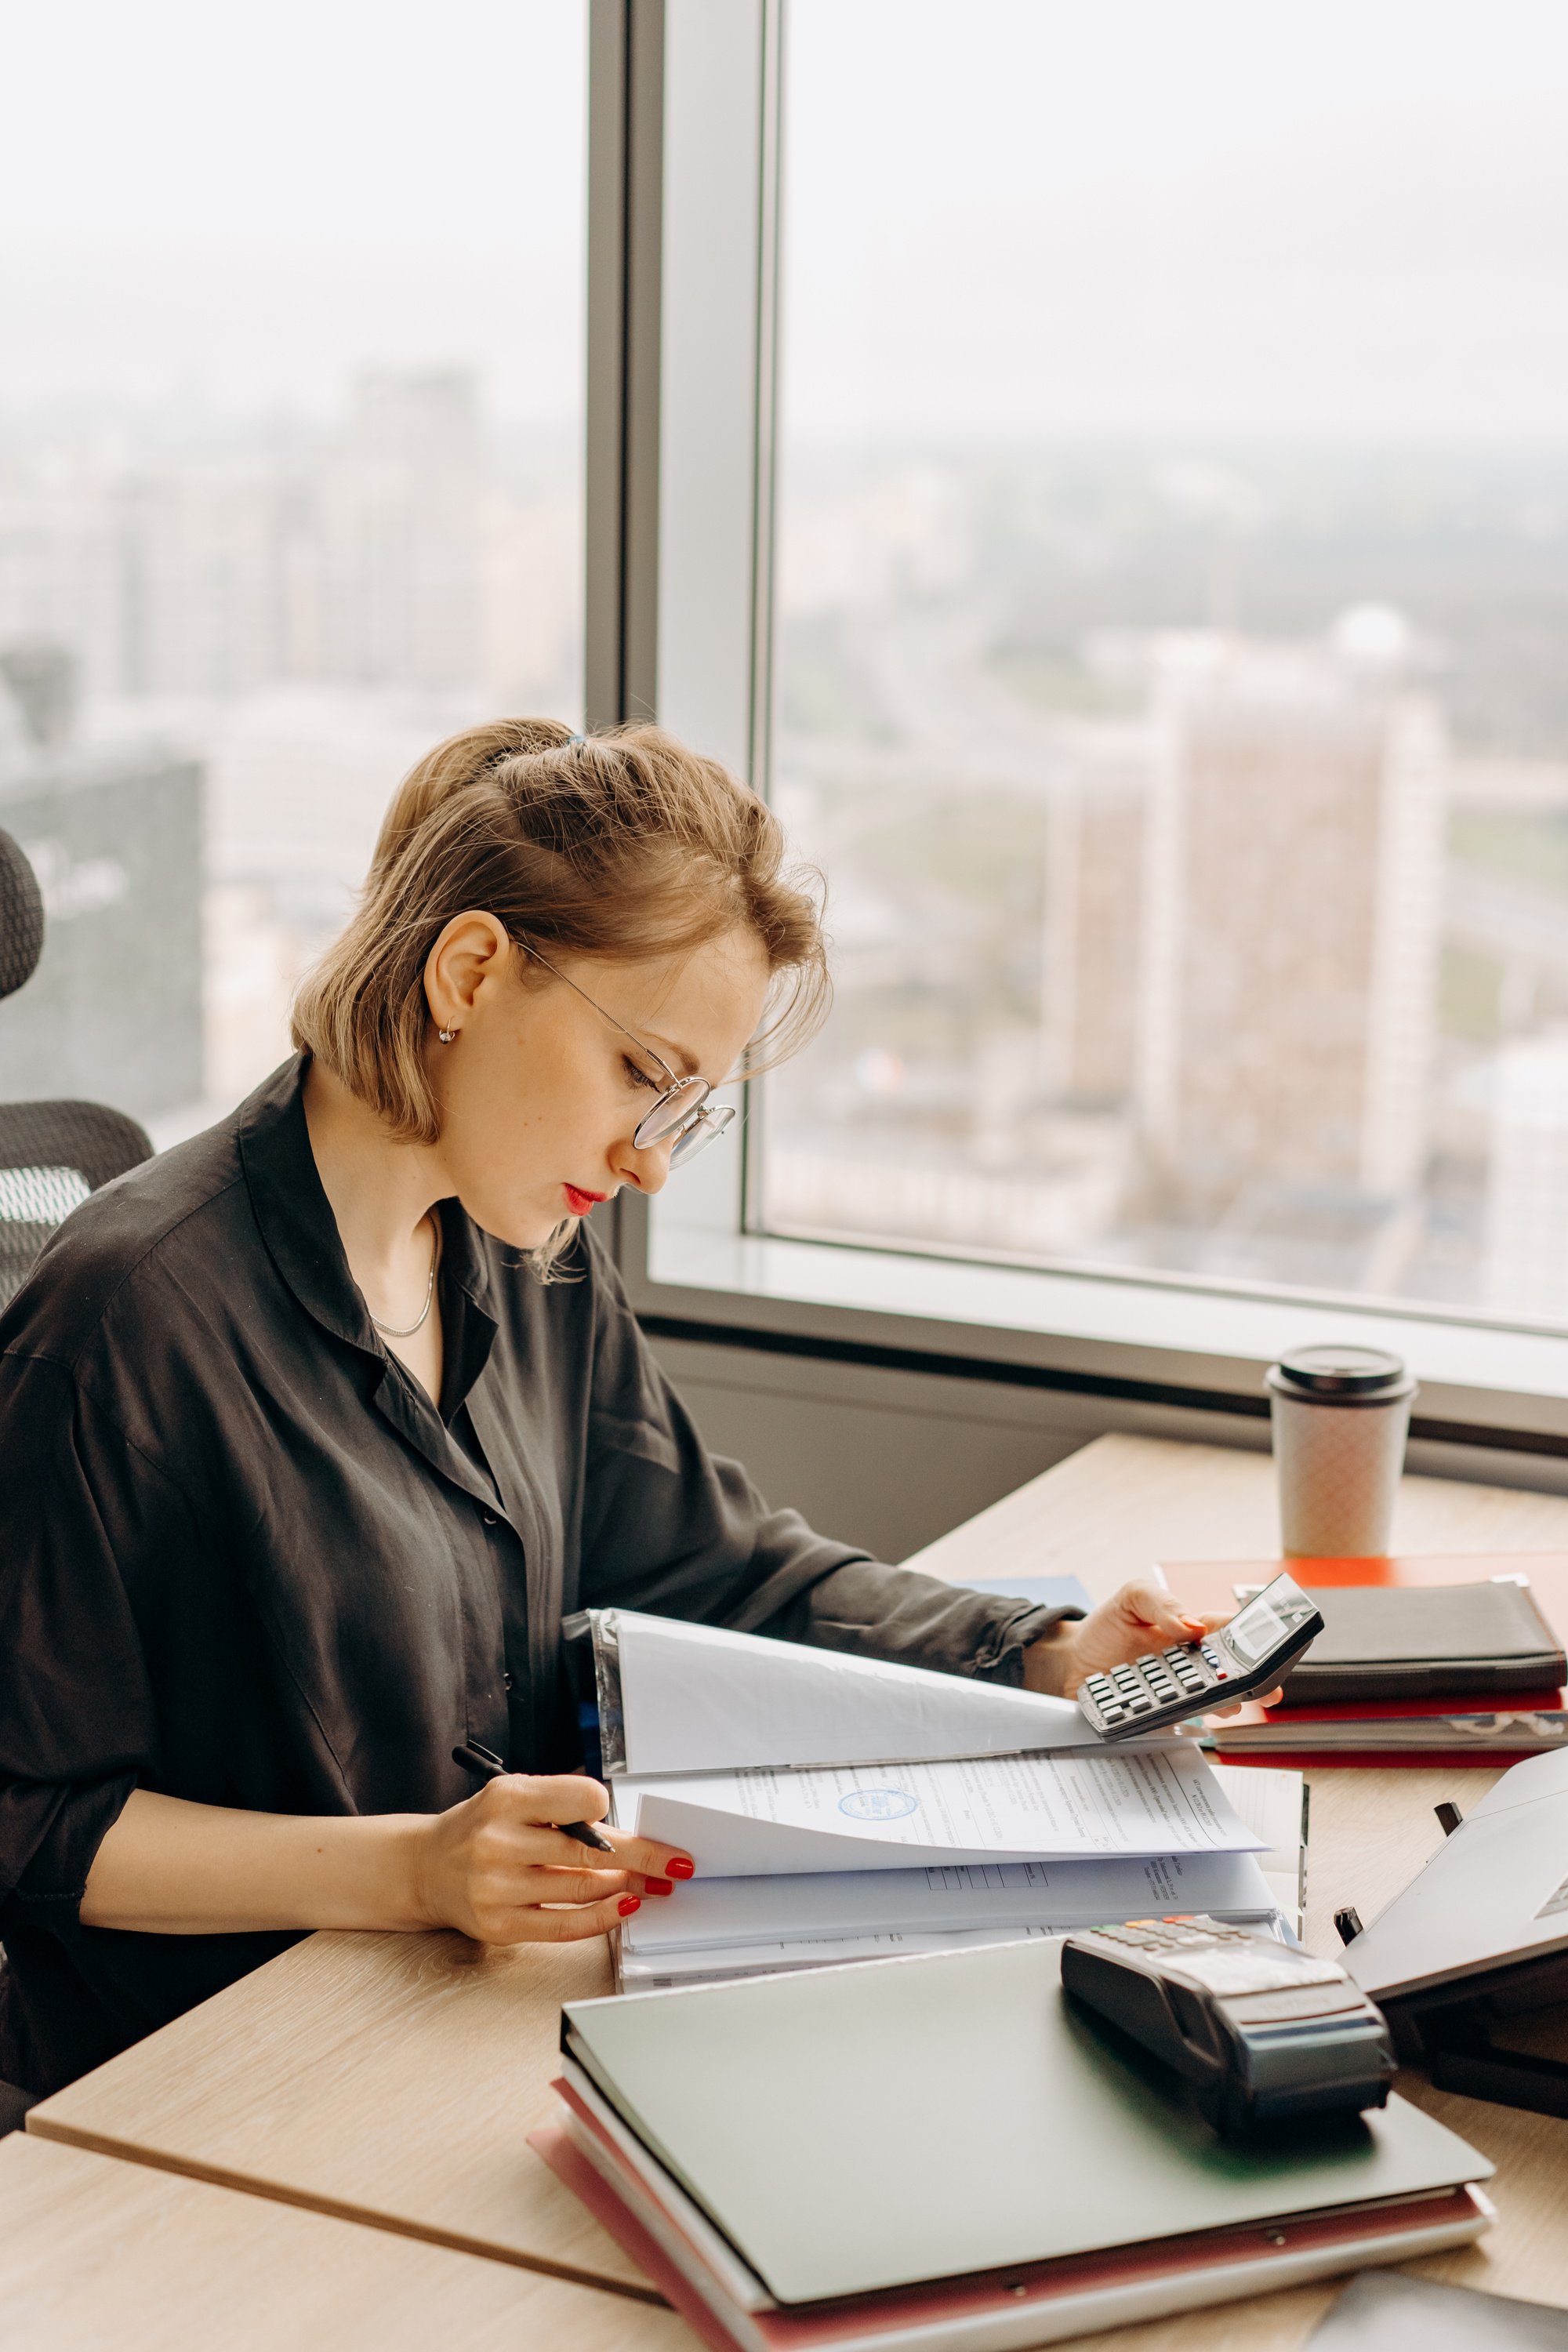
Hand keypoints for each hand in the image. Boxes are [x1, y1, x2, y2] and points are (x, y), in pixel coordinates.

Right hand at [409, 1772, 693, 1944]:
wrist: (426, 1866)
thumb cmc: (482, 1826)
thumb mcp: (515, 1796)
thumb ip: (563, 1805)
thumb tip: (624, 1828)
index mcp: (508, 1799)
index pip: (581, 1799)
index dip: (605, 1808)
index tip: (618, 1815)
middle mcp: (499, 1842)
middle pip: (590, 1851)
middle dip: (642, 1858)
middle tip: (674, 1862)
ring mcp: (498, 1887)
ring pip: (582, 1889)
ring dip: (628, 1887)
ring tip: (653, 1883)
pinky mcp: (500, 1925)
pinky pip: (564, 1926)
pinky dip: (603, 1918)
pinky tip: (625, 1907)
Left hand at [1022, 1582, 1281, 1713]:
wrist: (1071, 1662)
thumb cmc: (1106, 1627)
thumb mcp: (1132, 1598)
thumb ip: (1161, 1602)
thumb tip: (1191, 1625)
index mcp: (1191, 1630)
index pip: (1231, 1632)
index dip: (1253, 1641)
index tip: (1265, 1651)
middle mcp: (1190, 1664)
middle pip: (1232, 1674)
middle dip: (1251, 1682)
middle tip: (1259, 1689)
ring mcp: (1178, 1691)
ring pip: (1214, 1702)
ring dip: (1224, 1705)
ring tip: (1225, 1705)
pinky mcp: (1161, 1715)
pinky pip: (1182, 1723)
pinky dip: (1187, 1723)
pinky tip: (1186, 1718)